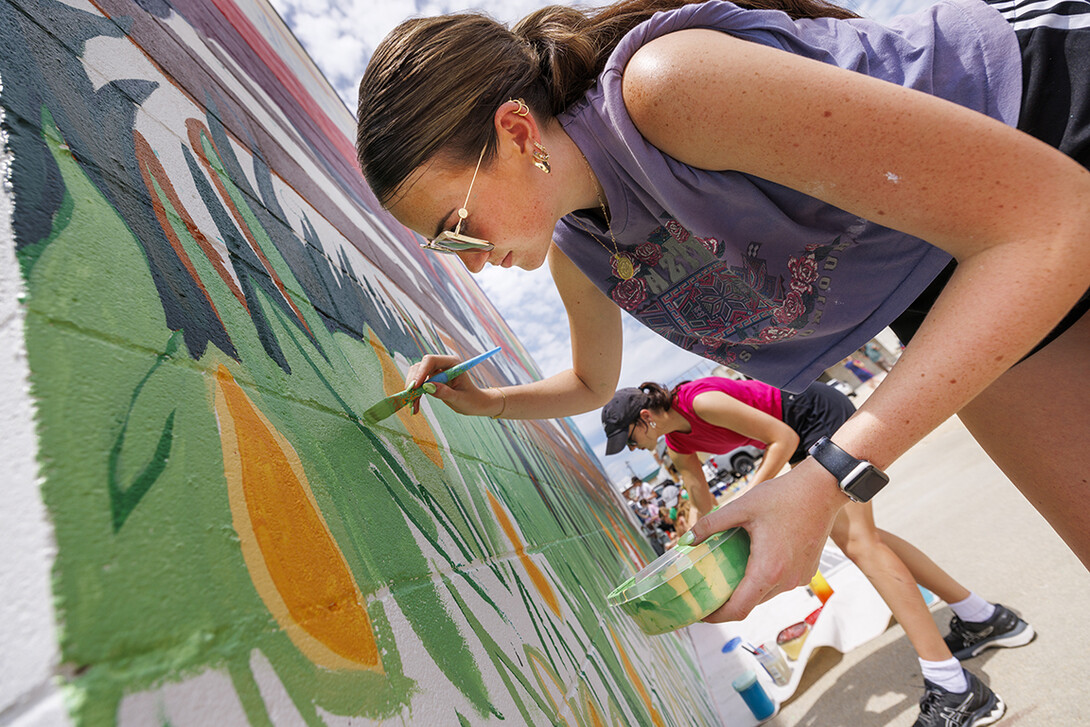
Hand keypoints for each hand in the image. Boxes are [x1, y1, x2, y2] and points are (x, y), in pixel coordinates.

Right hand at [403, 353, 499, 416]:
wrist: (474, 403)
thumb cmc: (471, 399)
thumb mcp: (460, 398)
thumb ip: (445, 392)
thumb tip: (428, 387)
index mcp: (452, 362)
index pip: (431, 361)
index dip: (421, 372)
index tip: (415, 387)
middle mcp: (442, 364)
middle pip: (420, 367)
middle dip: (413, 382)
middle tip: (410, 398)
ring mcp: (436, 371)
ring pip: (416, 376)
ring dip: (412, 391)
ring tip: (413, 407)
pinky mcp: (431, 379)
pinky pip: (418, 385)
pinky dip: (415, 395)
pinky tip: (415, 407)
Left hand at [686, 459, 847, 621]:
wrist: (822, 490)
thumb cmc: (784, 496)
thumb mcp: (741, 507)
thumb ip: (710, 524)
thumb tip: (686, 539)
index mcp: (768, 570)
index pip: (738, 609)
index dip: (716, 616)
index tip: (701, 613)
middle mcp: (786, 580)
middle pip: (750, 602)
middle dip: (728, 600)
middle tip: (708, 588)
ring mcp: (799, 578)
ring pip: (766, 593)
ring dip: (747, 587)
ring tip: (728, 571)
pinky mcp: (806, 572)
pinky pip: (780, 583)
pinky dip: (764, 577)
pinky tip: (753, 558)